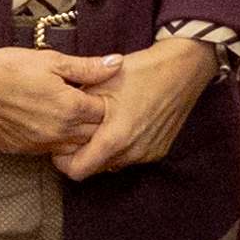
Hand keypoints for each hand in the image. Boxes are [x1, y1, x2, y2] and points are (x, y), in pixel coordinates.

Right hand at [0, 44, 118, 161]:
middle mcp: (58, 133)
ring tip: (70, 116)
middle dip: (95, 122)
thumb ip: (87, 67)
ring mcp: (39, 145)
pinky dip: (54, 141)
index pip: (104, 114)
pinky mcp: (21, 150)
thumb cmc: (8, 68)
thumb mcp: (51, 60)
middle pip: (92, 135)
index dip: (105, 102)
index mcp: (70, 109)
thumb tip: (117, 63)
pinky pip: (48, 151)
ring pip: (72, 148)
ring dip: (76, 135)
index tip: (98, 92)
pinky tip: (48, 125)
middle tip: (88, 105)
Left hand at [53, 32, 216, 179]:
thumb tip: (57, 121)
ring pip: (113, 163)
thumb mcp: (100, 84)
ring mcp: (148, 154)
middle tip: (79, 132)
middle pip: (94, 168)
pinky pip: (131, 157)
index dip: (63, 161)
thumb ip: (76, 109)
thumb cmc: (141, 72)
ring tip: (102, 126)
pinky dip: (122, 147)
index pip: (77, 171)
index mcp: (115, 139)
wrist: (182, 68)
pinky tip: (123, 125)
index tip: (61, 145)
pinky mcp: (159, 150)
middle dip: (83, 154)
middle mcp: (133, 153)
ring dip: (103, 151)